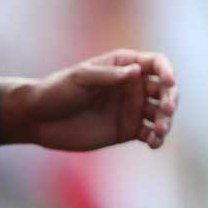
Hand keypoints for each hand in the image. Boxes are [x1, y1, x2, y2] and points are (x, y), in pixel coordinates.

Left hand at [8, 49, 177, 151]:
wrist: (37, 120)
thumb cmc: (56, 91)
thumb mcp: (80, 78)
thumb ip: (109, 76)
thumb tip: (138, 71)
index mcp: (124, 66)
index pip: (156, 63)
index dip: (167, 70)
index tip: (169, 82)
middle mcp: (133, 86)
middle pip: (164, 89)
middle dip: (170, 99)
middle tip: (165, 111)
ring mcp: (132, 108)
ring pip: (160, 113)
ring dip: (166, 120)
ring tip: (158, 131)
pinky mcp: (128, 130)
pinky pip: (149, 133)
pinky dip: (156, 138)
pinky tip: (153, 143)